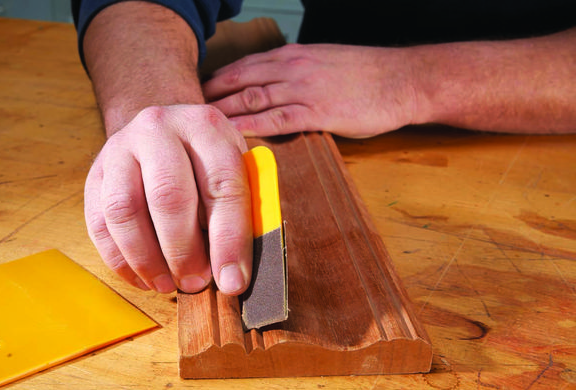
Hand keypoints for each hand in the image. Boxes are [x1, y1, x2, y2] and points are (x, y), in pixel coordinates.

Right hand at [84, 104, 252, 294]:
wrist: (162, 130)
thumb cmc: (206, 161)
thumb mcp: (236, 170)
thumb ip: (241, 213)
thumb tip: (235, 273)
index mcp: (205, 126)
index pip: (221, 185)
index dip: (229, 240)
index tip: (232, 281)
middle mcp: (158, 129)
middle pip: (168, 196)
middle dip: (183, 251)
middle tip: (195, 283)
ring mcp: (120, 148)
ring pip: (124, 210)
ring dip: (146, 259)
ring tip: (166, 284)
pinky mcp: (96, 173)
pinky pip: (99, 223)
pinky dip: (120, 260)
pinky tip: (142, 278)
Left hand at [203, 43, 417, 138]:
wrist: (405, 79)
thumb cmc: (367, 75)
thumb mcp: (324, 64)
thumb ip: (295, 75)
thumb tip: (270, 90)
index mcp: (292, 56)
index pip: (243, 65)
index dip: (216, 81)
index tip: (195, 95)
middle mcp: (293, 67)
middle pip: (239, 79)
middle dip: (208, 96)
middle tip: (183, 113)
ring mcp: (305, 88)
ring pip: (253, 97)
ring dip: (222, 111)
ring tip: (197, 127)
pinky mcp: (319, 111)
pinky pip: (278, 119)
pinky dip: (252, 127)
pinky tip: (233, 136)